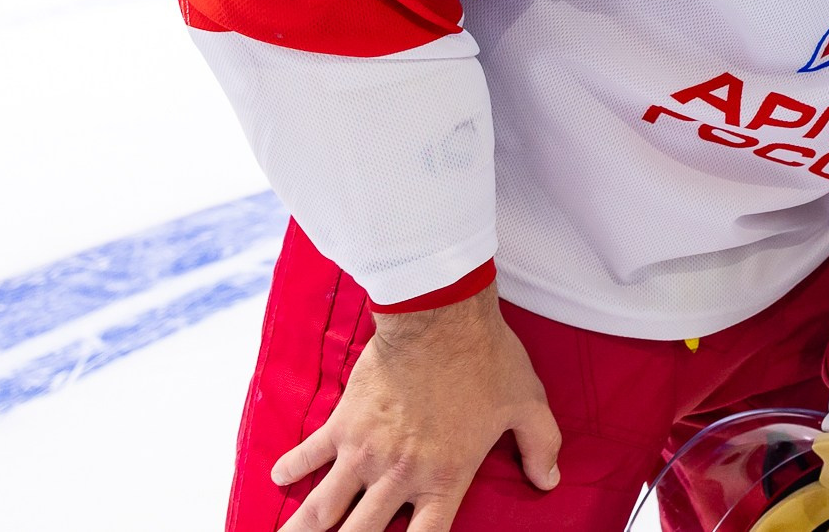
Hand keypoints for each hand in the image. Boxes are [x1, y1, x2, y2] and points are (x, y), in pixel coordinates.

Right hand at [271, 285, 560, 531]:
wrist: (441, 318)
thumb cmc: (487, 360)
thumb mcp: (527, 405)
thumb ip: (540, 446)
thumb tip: (549, 480)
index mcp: (445, 478)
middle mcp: (399, 475)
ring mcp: (364, 452)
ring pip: (321, 508)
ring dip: (303, 529)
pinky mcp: (342, 423)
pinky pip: (307, 454)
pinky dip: (290, 469)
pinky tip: (279, 480)